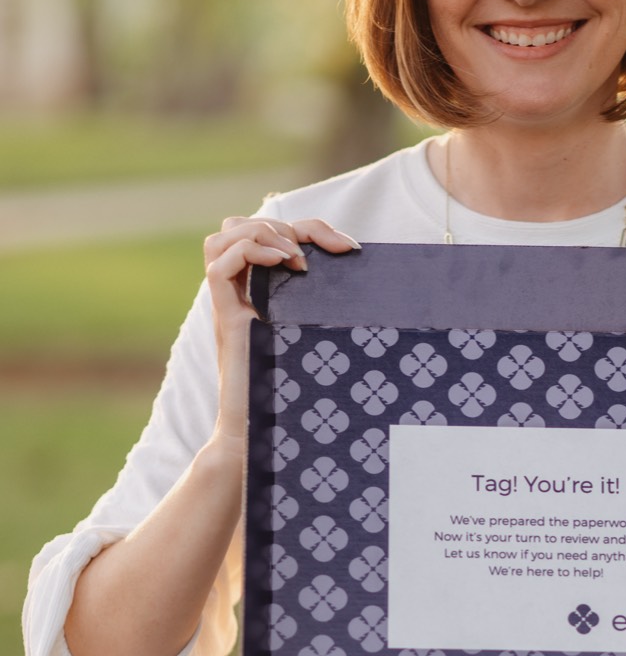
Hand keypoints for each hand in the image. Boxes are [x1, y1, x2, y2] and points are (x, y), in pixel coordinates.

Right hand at [203, 215, 358, 445]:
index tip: (348, 248)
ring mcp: (230, 305)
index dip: (310, 228)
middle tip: (324, 251)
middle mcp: (241, 293)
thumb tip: (378, 296)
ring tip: (296, 259)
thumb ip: (329, 317)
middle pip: (241, 225)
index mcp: (261, 292)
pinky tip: (283, 264)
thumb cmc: (296, 393)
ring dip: (264, 232)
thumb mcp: (317, 341)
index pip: (271, 234)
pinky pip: (217, 264)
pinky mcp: (225, 320)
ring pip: (223, 237)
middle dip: (287, 224)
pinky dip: (249, 250)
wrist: (265, 432)